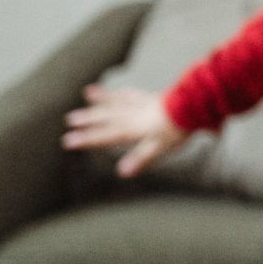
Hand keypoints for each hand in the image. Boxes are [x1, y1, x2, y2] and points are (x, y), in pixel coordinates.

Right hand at [62, 84, 192, 177]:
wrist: (194, 104)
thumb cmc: (177, 129)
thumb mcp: (159, 147)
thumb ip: (140, 158)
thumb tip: (121, 172)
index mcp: (132, 129)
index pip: (105, 136)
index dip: (86, 139)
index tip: (68, 141)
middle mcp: (133, 115)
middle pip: (107, 117)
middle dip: (88, 119)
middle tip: (70, 119)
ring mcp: (143, 104)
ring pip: (117, 102)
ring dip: (101, 100)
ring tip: (87, 93)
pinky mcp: (153, 98)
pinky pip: (133, 94)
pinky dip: (122, 92)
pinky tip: (118, 91)